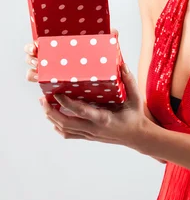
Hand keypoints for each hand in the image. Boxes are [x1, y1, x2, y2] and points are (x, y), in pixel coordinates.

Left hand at [25, 28, 166, 162]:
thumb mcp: (135, 97)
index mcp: (104, 118)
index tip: (57, 93)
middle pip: (66, 124)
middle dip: (50, 112)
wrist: (137, 136)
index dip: (66, 103)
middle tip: (42, 99)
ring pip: (65, 130)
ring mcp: (90, 134)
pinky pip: (69, 134)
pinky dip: (59, 127)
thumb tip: (121, 63)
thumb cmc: (135, 115)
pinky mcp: (89, 136)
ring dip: (52, 118)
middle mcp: (94, 128)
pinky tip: (54, 119)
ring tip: (44, 105)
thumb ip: (128, 80)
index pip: (80, 111)